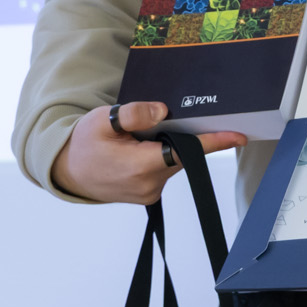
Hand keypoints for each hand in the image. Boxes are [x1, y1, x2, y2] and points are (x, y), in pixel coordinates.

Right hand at [49, 101, 246, 203]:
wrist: (67, 173)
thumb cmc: (83, 145)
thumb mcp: (102, 120)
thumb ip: (133, 114)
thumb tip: (162, 110)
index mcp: (140, 165)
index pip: (185, 151)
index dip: (214, 142)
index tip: (238, 136)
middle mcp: (149, 183)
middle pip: (181, 154)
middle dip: (182, 135)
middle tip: (164, 120)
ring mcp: (149, 192)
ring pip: (173, 162)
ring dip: (167, 146)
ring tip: (140, 137)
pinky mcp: (147, 195)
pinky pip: (164, 170)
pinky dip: (160, 156)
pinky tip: (141, 148)